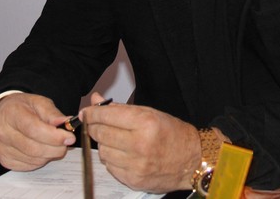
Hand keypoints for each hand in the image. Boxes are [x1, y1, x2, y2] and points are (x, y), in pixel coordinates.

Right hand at [0, 93, 75, 170]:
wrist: (3, 114)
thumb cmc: (22, 107)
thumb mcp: (39, 102)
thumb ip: (53, 113)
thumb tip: (67, 122)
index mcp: (12, 114)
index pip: (33, 129)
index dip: (54, 136)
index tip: (69, 137)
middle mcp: (3, 133)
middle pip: (33, 148)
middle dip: (56, 148)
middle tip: (66, 142)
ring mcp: (2, 149)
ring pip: (33, 159)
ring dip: (50, 154)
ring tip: (54, 144)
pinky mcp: (5, 160)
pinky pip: (29, 166)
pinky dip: (41, 160)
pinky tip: (43, 150)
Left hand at [83, 92, 201, 192]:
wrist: (192, 160)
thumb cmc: (173, 134)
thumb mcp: (150, 113)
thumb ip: (120, 108)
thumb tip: (95, 101)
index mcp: (145, 123)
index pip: (106, 116)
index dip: (92, 113)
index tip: (87, 112)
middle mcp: (140, 144)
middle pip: (101, 134)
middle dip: (94, 127)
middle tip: (96, 124)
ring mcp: (136, 164)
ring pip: (103, 152)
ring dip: (104, 144)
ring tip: (115, 140)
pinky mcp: (134, 179)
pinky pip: (110, 167)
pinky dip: (112, 159)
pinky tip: (122, 154)